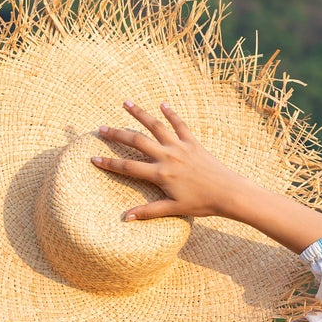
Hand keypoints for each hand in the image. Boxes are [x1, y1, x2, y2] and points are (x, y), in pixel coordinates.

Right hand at [92, 103, 321, 253]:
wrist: (229, 192)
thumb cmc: (202, 203)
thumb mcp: (173, 209)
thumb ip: (149, 212)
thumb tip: (126, 218)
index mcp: (160, 175)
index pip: (128, 168)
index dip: (109, 164)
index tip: (93, 158)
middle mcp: (167, 157)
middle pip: (136, 142)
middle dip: (117, 135)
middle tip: (100, 128)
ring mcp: (180, 147)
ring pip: (155, 126)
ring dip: (139, 113)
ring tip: (125, 103)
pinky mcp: (193, 142)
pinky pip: (180, 124)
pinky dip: (171, 113)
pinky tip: (162, 104)